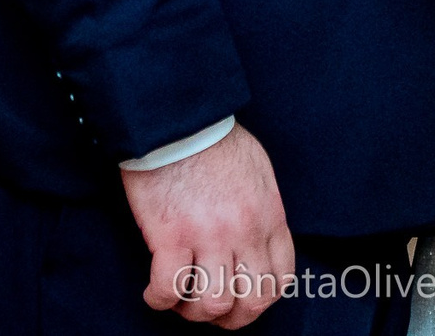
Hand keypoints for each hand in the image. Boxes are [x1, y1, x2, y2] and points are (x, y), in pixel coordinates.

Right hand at [123, 124, 293, 327]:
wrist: (178, 118)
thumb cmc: (214, 139)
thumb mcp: (258, 172)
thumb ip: (262, 209)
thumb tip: (255, 237)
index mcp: (269, 216)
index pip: (279, 279)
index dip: (261, 300)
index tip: (242, 300)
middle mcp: (244, 232)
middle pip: (251, 301)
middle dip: (232, 318)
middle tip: (210, 312)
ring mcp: (208, 236)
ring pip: (213, 303)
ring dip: (195, 312)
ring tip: (181, 301)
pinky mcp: (171, 236)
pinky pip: (169, 289)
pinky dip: (160, 299)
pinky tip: (154, 293)